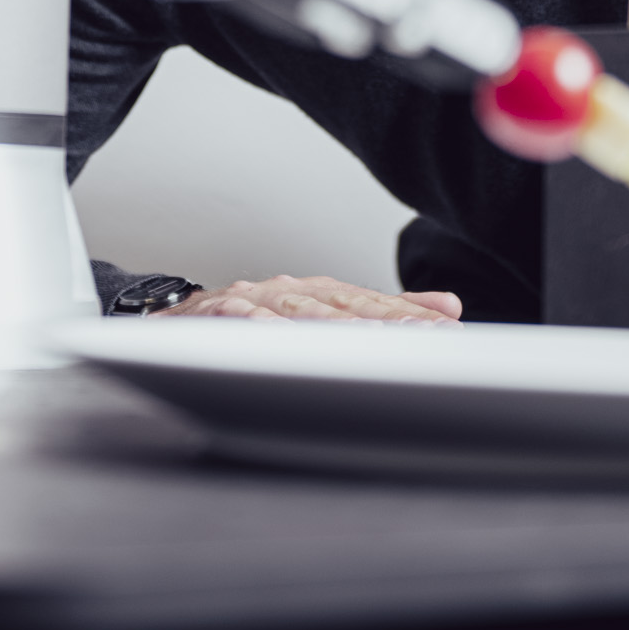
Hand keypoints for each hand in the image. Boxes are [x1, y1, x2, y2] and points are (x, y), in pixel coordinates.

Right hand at [155, 273, 461, 322]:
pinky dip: (264, 326)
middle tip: (420, 333)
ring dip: (333, 323)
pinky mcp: (215, 314)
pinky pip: (241, 318)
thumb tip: (449, 305)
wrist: (180, 319)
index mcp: (317, 293)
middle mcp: (289, 291)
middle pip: (342, 302)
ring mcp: (253, 300)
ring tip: (369, 338)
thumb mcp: (321, 315)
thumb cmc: (256, 320)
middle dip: (383, 317)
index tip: (446, 327)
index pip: (371, 302)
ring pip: (298, 310)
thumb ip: (385, 311)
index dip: (408, 314)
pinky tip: (285, 338)